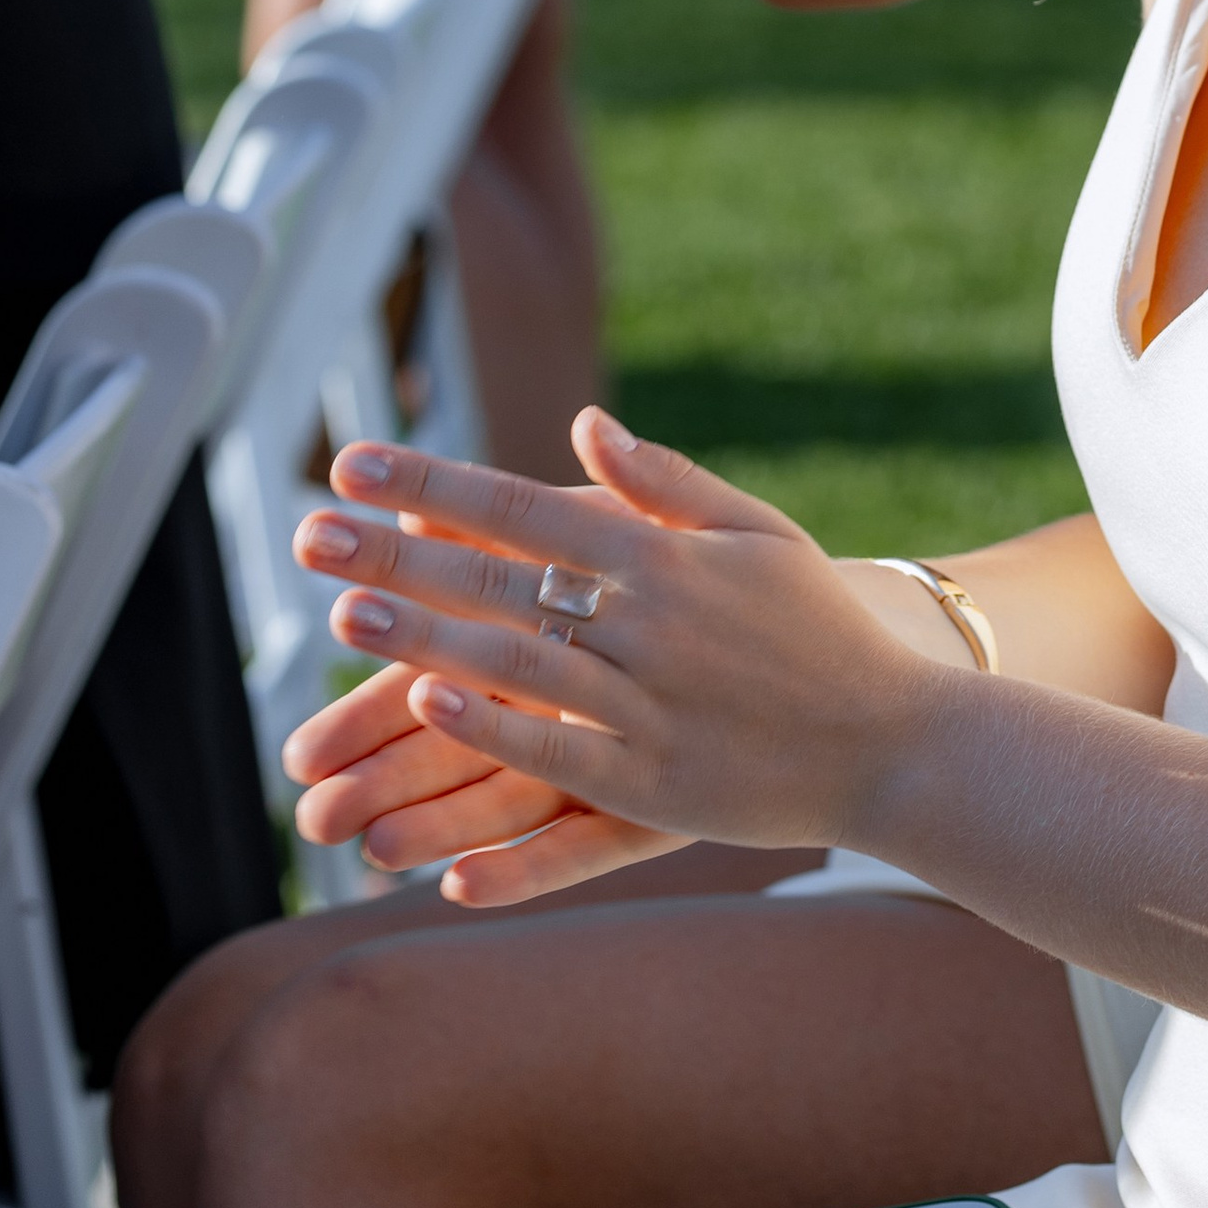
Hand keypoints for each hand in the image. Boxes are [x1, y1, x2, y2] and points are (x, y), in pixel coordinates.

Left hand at [289, 407, 955, 897]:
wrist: (896, 743)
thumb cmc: (822, 632)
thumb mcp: (760, 533)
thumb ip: (666, 482)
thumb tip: (584, 424)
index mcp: (666, 555)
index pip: (523, 506)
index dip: (434, 484)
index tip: (355, 463)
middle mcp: (649, 622)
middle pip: (501, 580)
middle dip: (398, 556)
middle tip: (311, 536)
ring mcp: (649, 704)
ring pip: (514, 663)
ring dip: (424, 637)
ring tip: (342, 616)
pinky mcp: (653, 783)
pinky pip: (556, 752)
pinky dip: (494, 725)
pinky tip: (429, 703)